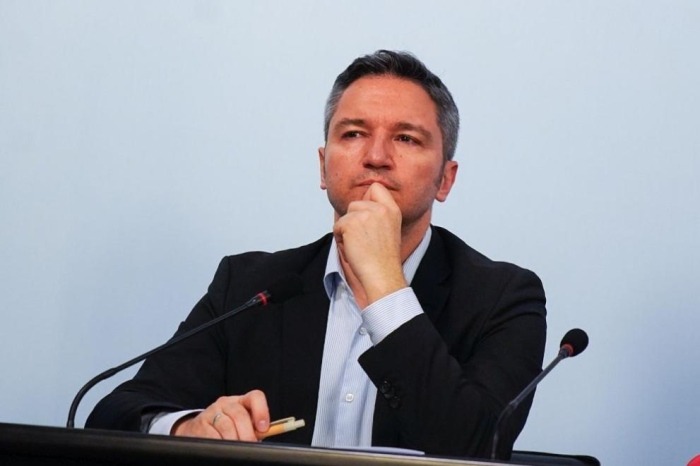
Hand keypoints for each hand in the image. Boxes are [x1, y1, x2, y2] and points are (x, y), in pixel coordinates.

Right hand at [172, 390, 268, 440]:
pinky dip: (220, 443)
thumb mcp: (243, 425)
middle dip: (247, 434)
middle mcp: (226, 403)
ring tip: (237, 449)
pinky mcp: (200, 423)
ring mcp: (212, 411)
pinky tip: (223, 447)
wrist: (200, 430)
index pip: (255, 397)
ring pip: (226, 426)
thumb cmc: (228, 429)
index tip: (263, 428)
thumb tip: (266, 433)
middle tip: (250, 445)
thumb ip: (254, 427)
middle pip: (240, 414)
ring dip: (234, 440)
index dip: (261, 411)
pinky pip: (213, 435)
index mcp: (241, 401)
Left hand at [333, 183, 406, 304]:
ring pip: (345, 215)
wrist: (382, 274)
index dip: (367, 198)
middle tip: (363, 239)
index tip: (367, 215)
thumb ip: (378, 215)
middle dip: (353, 219)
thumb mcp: (389, 229)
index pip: (376, 188)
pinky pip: (337, 227)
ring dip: (346, 230)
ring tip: (359, 246)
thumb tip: (358, 207)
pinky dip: (340, 239)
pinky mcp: (350, 222)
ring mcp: (365, 214)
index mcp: (392, 209)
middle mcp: (380, 208)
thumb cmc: (383, 259)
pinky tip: (353, 249)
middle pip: (355, 203)